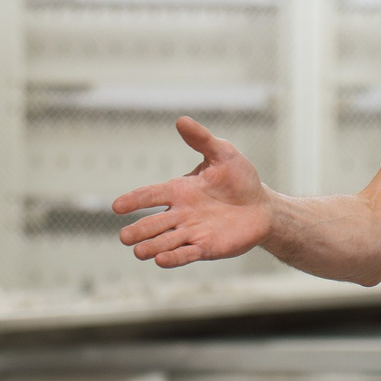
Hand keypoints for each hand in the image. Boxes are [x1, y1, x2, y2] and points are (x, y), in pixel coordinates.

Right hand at [112, 117, 273, 267]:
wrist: (262, 207)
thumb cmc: (241, 179)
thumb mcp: (223, 154)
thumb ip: (201, 140)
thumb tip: (181, 120)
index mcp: (180, 190)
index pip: (150, 195)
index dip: (134, 200)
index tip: (117, 206)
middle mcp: (181, 213)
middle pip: (154, 223)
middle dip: (139, 230)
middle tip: (124, 237)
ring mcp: (192, 232)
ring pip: (166, 241)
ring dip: (152, 246)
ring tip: (138, 251)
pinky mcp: (206, 248)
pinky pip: (186, 254)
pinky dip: (174, 258)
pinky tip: (160, 261)